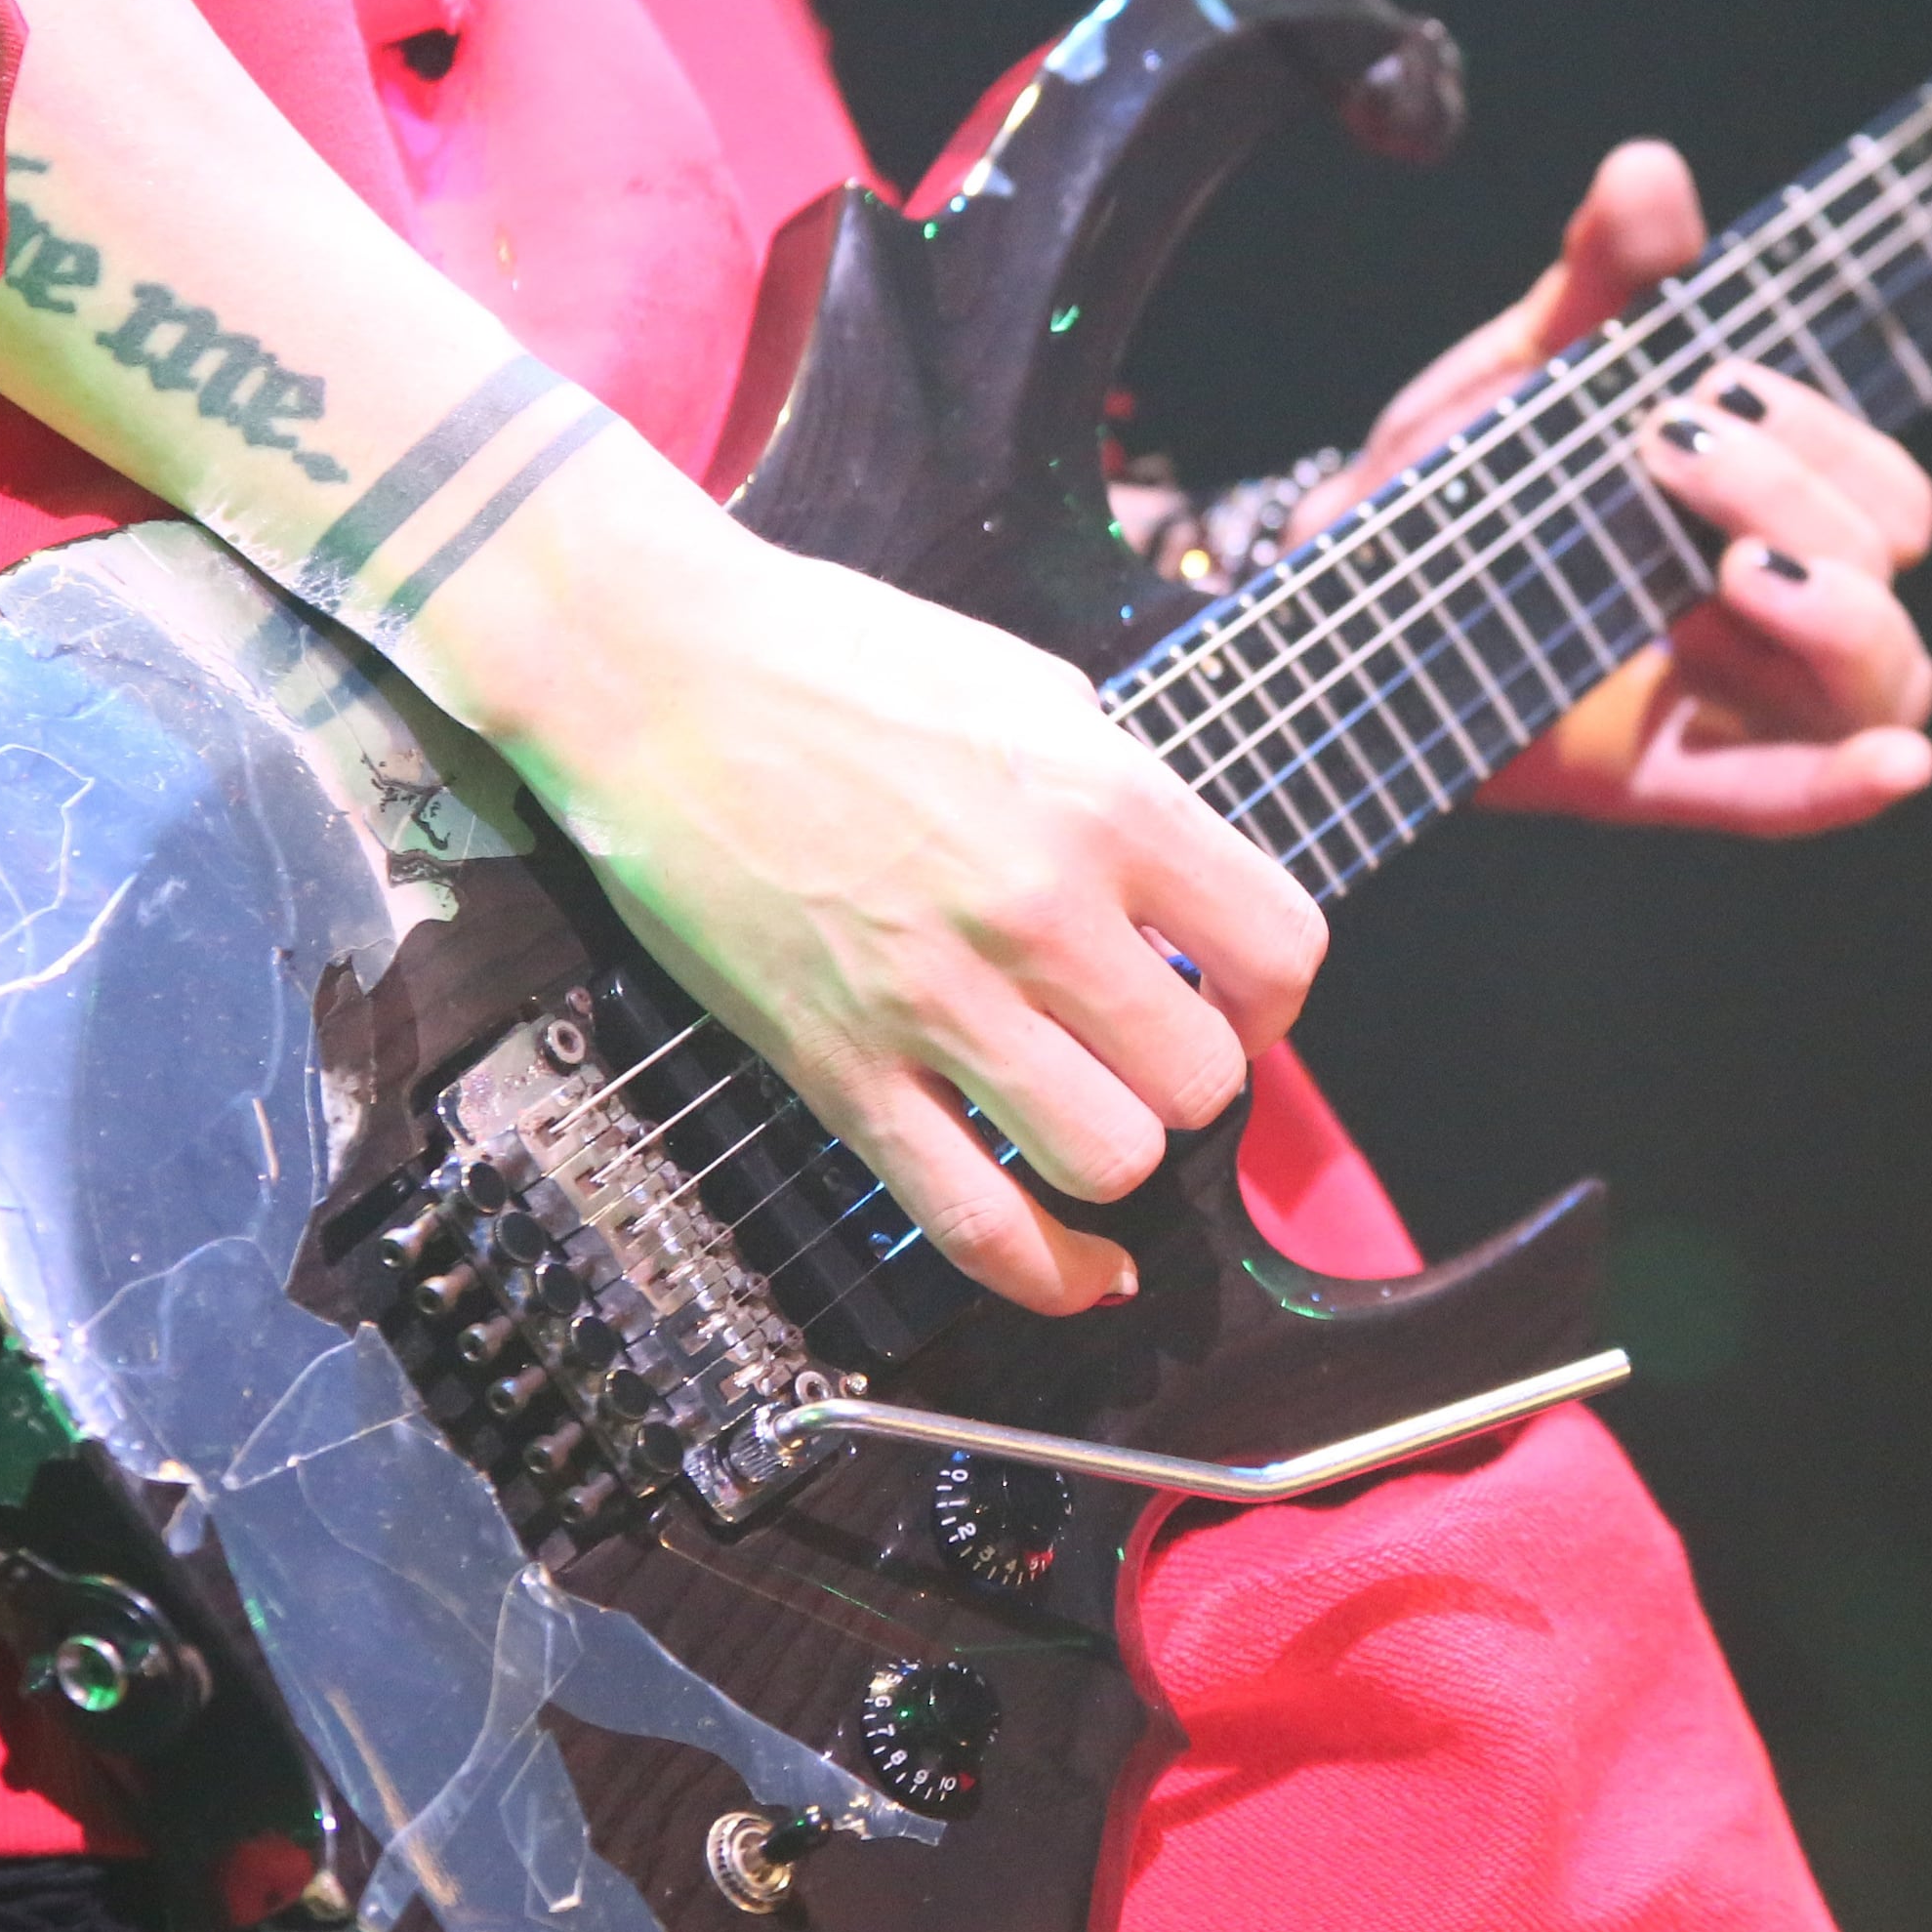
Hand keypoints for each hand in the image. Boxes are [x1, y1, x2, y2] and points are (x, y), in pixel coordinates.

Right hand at [422, 446, 1326, 1315]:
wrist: (651, 671)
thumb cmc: (836, 657)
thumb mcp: (1030, 687)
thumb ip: (1119, 794)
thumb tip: (1180, 894)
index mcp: (1105, 800)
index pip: (1281, 949)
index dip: (1270, 998)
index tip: (1228, 998)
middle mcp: (1040, 908)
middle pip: (1203, 1079)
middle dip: (1189, 1080)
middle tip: (1139, 1052)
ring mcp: (937, 999)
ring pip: (1111, 1161)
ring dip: (1113, 1154)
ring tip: (1083, 1112)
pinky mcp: (841, 1069)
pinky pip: (976, 1223)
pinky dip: (1048, 1274)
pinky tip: (1082, 1272)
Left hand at [1304, 142, 1931, 835]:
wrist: (1328, 586)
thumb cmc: (1459, 484)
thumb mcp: (1530, 371)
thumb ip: (1604, 280)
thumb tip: (1651, 173)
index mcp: (1768, 509)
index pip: (1881, 489)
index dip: (1824, 436)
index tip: (1705, 385)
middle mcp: (1773, 610)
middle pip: (1884, 565)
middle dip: (1800, 498)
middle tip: (1666, 453)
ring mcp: (1723, 702)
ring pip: (1876, 685)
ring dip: (1832, 617)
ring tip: (1719, 576)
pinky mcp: (1648, 778)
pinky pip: (1776, 803)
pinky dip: (1841, 786)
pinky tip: (1892, 767)